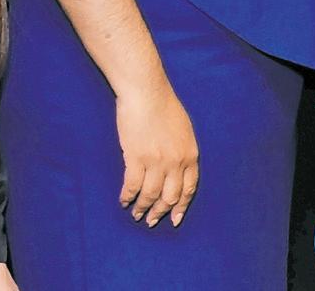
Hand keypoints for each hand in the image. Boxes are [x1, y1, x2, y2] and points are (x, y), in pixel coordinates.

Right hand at [114, 84, 200, 226]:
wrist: (147, 94)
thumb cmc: (164, 107)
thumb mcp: (184, 131)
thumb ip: (182, 151)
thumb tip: (177, 168)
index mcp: (191, 155)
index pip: (189, 189)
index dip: (181, 207)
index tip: (175, 219)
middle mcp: (176, 162)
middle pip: (170, 196)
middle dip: (160, 212)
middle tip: (151, 221)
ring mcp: (157, 161)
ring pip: (150, 195)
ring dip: (142, 208)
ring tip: (136, 214)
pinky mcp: (136, 158)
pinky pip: (132, 185)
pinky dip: (127, 196)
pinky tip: (124, 201)